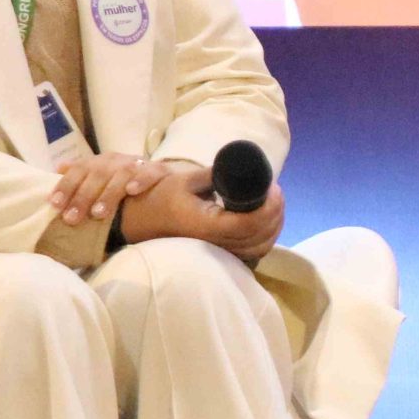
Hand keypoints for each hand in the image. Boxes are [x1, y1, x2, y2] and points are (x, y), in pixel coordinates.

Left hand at [49, 151, 172, 226]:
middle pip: (97, 174)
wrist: (165, 179)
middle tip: (72, 218)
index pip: (79, 170)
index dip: (66, 186)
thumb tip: (59, 168)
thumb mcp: (103, 177)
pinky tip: (131, 192)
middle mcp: (118, 161)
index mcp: (101, 162)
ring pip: (121, 174)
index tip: (55, 204)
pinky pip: (150, 173)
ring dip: (108, 194)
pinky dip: (140, 180)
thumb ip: (82, 175)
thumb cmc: (126, 183)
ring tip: (98, 214)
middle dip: (82, 196)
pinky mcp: (160, 171)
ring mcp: (139, 164)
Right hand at [117, 162, 287, 263]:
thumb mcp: (187, 180)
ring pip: (260, 246)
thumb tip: (245, 165)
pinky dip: (267, 236)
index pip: (248, 223)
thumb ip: (218, 174)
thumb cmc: (162, 198)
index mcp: (206, 225)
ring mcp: (219, 250)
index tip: (273, 187)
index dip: (268, 207)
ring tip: (275, 201)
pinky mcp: (222, 252)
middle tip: (276, 190)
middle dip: (276, 212)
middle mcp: (214, 242)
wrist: (143, 220)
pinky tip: (270, 219)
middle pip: (260, 236)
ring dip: (275, 224)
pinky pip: (253, 250)